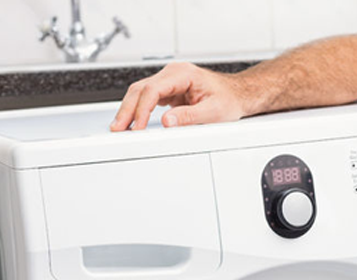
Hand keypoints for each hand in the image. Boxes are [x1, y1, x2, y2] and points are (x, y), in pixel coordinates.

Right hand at [111, 62, 250, 130]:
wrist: (238, 94)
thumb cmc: (230, 99)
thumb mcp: (213, 111)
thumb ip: (189, 117)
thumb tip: (166, 122)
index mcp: (183, 74)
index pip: (153, 89)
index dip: (142, 109)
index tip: (136, 126)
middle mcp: (173, 73)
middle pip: (141, 89)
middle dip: (128, 109)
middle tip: (118, 128)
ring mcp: (170, 80)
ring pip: (141, 92)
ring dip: (130, 109)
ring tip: (120, 127)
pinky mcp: (169, 89)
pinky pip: (148, 97)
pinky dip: (138, 109)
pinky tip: (132, 121)